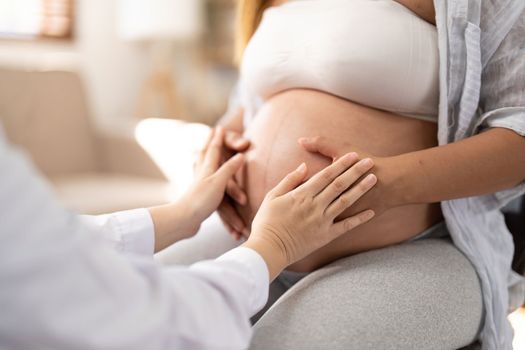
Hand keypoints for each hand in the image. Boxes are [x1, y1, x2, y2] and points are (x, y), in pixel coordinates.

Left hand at [149, 127, 244, 251]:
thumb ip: (229, 168)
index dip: (218, 138)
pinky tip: (202, 178)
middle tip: (211, 132)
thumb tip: (241, 155)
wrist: (184, 221)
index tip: (219, 127)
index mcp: (207, 169)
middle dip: (209, 143)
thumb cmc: (201, 200)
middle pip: (205, 155)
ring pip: (202, 166)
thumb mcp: (219, 182)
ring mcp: (200, 186)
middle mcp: (202, 174)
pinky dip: (203, 172)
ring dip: (205, 156)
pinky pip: (203, 179)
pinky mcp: (199, 197)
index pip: (214, 149)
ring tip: (204, 150)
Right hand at [243, 153, 376, 279]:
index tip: (353, 154)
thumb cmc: (267, 222)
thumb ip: (290, 180)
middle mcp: (315, 205)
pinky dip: (359, 219)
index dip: (340, 163)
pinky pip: (346, 226)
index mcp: (302, 194)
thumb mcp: (272, 196)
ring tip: (373, 179)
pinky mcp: (325, 236)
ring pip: (345, 201)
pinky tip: (372, 212)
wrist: (268, 249)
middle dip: (355, 171)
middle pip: (339, 184)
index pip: (326, 174)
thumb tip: (304, 166)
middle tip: (370, 161)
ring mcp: (322, 221)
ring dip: (361, 189)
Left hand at [298, 136, 396, 216]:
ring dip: (309, 216)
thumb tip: (301, 141)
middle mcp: (333, 198)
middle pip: (309, 204)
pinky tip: (318, 222)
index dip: (297, 188)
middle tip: (290, 206)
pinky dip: (325, 224)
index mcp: (328, 181)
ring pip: (319, 217)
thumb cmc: (365, 161)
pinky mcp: (350, 221)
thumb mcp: (341, 148)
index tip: (290, 190)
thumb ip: (320, 144)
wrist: (392, 181)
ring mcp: (341, 212)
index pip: (305, 186)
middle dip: (298, 206)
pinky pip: (333, 226)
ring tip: (300, 214)